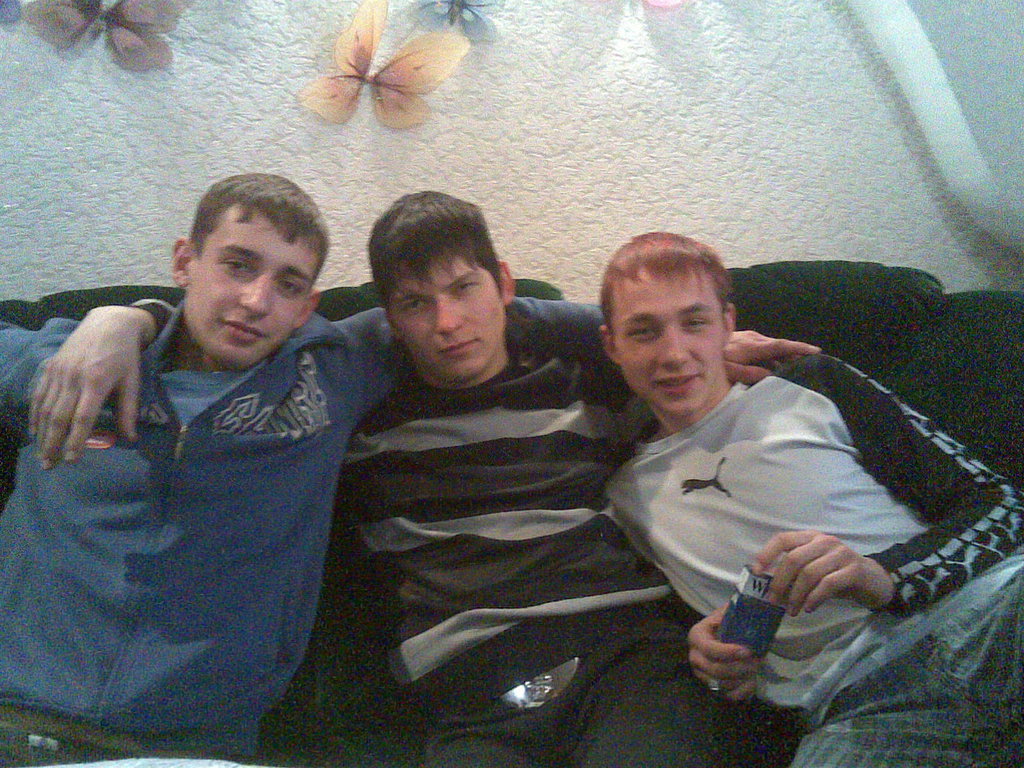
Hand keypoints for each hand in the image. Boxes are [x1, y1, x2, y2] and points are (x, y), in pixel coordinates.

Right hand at [30, 306, 156, 468]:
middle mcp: (73, 377)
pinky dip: (35, 415)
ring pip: (45, 408)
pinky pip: (38, 395)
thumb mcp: (133, 381)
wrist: (109, 323)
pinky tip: (35, 431)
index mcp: (96, 381)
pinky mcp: (50, 367)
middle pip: (59, 416)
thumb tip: (130, 439)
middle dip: (53, 443)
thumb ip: (128, 410)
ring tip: (42, 455)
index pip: (82, 417)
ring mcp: (58, 372)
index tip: (72, 460)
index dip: (76, 440)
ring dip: (42, 434)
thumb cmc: (125, 355)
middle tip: (50, 465)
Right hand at [687, 606, 761, 700]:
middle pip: (715, 670)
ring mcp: (702, 674)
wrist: (726, 634)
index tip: (747, 651)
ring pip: (722, 685)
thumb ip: (735, 612)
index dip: (727, 652)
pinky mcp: (713, 687)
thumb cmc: (728, 623)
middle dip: (739, 668)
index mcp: (697, 636)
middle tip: (758, 660)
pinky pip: (728, 696)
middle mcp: (695, 657)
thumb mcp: (728, 613)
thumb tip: (751, 609)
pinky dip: (743, 691)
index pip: (708, 649)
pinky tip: (753, 681)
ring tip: (757, 667)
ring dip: (743, 678)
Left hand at [724, 330, 819, 383]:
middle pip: (781, 346)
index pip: (780, 346)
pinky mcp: (749, 338)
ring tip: (799, 367)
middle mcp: (755, 338)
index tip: (815, 351)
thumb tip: (773, 375)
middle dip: (797, 354)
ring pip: (774, 347)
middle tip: (813, 364)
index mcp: (752, 346)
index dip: (798, 348)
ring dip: (786, 356)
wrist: (699, 342)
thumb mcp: (730, 371)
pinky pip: (767, 347)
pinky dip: (775, 355)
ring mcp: (752, 337)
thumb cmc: (715, 360)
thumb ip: (750, 373)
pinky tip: (779, 366)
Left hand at [754, 530, 894, 613]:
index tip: (756, 571)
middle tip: (774, 601)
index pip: (783, 539)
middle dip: (780, 582)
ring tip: (792, 610)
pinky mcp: (853, 570)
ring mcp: (841, 554)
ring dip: (796, 595)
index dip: (767, 553)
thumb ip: (794, 573)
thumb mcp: (814, 569)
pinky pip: (828, 584)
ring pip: (809, 573)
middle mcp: (824, 541)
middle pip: (794, 559)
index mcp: (810, 537)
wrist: (874, 581)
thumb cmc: (837, 575)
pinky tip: (809, 608)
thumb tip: (769, 588)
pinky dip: (814, 598)